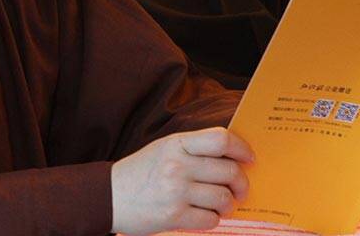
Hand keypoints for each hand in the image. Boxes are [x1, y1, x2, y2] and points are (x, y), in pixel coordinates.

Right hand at [111, 127, 252, 234]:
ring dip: (228, 205)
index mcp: (176, 143)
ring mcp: (175, 191)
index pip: (221, 139)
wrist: (109, 196)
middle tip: (240, 189)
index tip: (249, 158)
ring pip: (224, 199)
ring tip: (220, 204)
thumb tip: (235, 160)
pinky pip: (211, 220)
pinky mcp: (173, 216)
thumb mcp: (165, 149)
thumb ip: (195, 150)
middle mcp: (177, 165)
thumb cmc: (141, 171)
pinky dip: (212, 219)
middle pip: (229, 172)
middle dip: (242, 184)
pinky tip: (203, 214)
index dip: (242, 149)